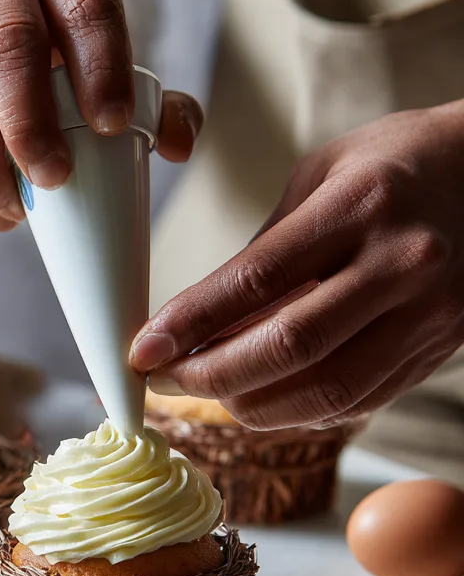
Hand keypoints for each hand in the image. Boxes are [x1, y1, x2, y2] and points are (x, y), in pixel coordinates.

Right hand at [0, 0, 202, 230]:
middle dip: (29, 131)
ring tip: (16, 209)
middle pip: (2, 53)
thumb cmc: (63, 40)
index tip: (113, 129)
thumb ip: (158, 100)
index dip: (101, 71)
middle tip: (53, 182)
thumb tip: (175, 145)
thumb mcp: (112, 48)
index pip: (84, 7)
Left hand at [131, 101, 463, 428]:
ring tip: (201, 392)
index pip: (256, 281)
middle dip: (207, 376)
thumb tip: (198, 319)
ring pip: (324, 392)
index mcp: (360, 208)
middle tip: (160, 380)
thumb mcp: (321, 176)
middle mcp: (400, 265)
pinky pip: (355, 403)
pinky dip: (295, 411)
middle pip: (287, 348)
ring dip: (247, 405)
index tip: (142, 349)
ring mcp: (427, 316)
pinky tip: (259, 397)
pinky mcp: (435, 352)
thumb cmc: (398, 165)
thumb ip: (265, 249)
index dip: (189, 323)